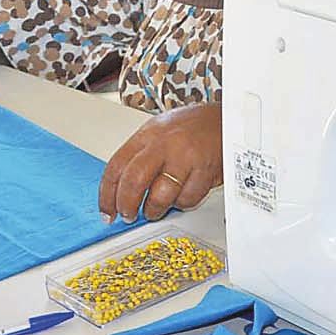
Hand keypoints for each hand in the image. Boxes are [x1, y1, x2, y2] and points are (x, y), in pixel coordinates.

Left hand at [99, 103, 221, 221]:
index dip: (107, 194)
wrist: (228, 119)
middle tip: (128, 215)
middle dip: (127, 205)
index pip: (116, 167)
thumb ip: (140, 156)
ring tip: (156, 209)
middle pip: (134, 181)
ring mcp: (185, 157)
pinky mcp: (205, 170)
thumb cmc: (193, 127)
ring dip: (155, 209)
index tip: (107, 210)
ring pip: (161, 196)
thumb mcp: (160, 131)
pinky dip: (182, 203)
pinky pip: (187, 199)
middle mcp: (164, 144)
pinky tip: (183, 194)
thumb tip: (121, 188)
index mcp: (148, 135)